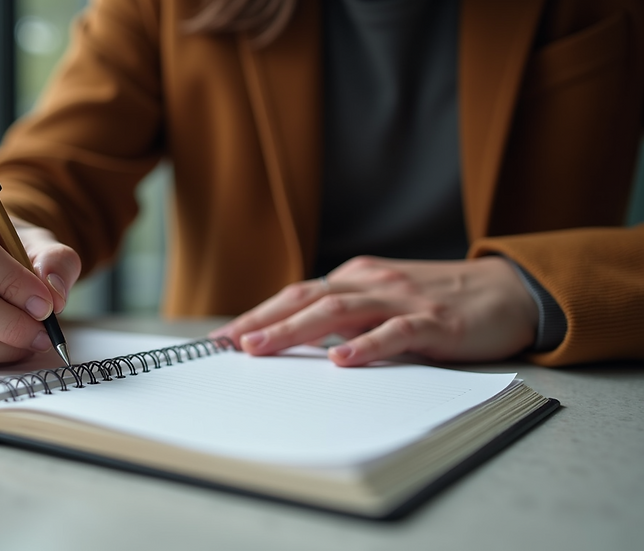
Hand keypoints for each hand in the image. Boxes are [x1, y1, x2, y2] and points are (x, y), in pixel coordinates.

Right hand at [0, 193, 81, 368]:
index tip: (45, 302)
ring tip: (33, 339)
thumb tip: (54, 294)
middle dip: (8, 322)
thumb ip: (54, 259)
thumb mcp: (33, 238)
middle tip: (44, 331)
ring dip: (3, 346)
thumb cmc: (2, 245)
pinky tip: (10, 345)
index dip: (10, 280)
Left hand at [210, 256, 538, 365]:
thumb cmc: (440, 301)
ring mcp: (402, 300)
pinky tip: (341, 361)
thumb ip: (347, 317)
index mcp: (356, 278)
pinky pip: (394, 333)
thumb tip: (299, 341)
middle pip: (306, 298)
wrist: (508, 292)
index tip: (224, 337)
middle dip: (262, 321)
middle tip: (227, 343)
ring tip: (262, 349)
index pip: (296, 295)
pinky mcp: (433, 322)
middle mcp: (372, 282)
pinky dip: (365, 346)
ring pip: (338, 311)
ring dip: (294, 330)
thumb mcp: (384, 301)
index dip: (258, 314)